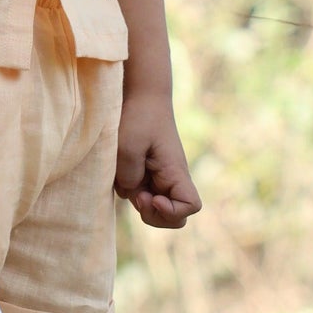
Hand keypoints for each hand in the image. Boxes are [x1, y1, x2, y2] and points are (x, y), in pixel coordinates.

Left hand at [114, 91, 201, 228]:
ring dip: (139, 202)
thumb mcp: (128, 144)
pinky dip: (129, 190)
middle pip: (175, 217)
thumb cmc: (139, 116)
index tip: (154, 197)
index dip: (172, 211)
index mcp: (175, 171)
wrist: (142, 95)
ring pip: (154, 208)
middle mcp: (172, 178)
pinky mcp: (147, 174)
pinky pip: (140, 194)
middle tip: (138, 195)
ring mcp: (160, 178)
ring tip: (126, 178)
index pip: (191, 206)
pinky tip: (121, 172)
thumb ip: (129, 175)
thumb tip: (132, 193)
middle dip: (154, 215)